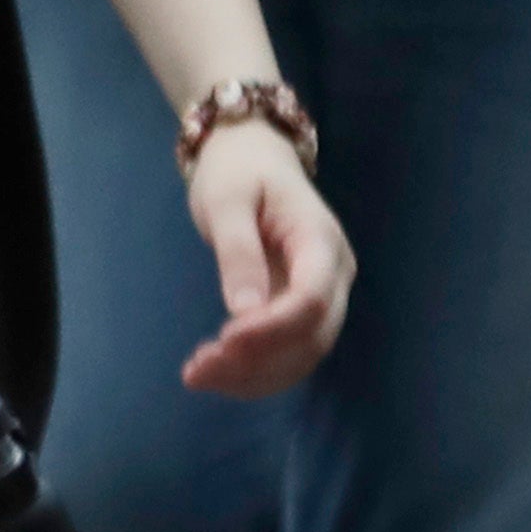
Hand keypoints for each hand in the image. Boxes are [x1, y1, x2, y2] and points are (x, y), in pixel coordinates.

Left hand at [179, 122, 351, 396]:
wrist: (251, 155)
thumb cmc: (238, 170)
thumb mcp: (227, 201)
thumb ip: (238, 252)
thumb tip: (243, 312)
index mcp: (320, 240)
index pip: (311, 299)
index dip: (272, 328)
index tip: (224, 340)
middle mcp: (333, 274)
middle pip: (312, 336)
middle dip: (258, 361)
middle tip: (198, 368)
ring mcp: (321, 295)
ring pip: (302, 355)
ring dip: (253, 375)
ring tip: (197, 374)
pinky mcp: (299, 309)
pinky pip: (288, 352)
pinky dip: (254, 371)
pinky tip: (213, 373)